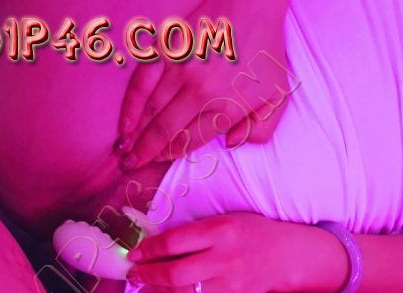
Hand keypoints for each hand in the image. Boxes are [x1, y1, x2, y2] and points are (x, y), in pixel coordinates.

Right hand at [116, 0, 291, 168]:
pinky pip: (142, 84)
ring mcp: (180, 70)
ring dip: (136, 135)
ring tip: (124, 152)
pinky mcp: (168, 50)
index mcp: (225, 108)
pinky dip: (131, 106)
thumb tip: (233, 144)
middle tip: (130, 166)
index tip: (154, 165)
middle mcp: (199, 93)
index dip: (169, 156)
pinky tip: (124, 123)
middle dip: (145, 153)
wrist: (252, 2)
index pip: (189, 141)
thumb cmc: (266, 50)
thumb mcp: (278, 97)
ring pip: (151, 111)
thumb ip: (260, 129)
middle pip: (165, 131)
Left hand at [127, 212, 290, 292]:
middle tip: (133, 274)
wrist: (284, 256)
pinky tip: (171, 287)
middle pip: (173, 273)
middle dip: (147, 274)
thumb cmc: (249, 233)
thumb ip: (191, 233)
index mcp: (221, 231)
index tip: (133, 253)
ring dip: (159, 286)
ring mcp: (229, 284)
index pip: (173, 242)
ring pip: (182, 290)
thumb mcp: (222, 221)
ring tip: (146, 280)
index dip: (148, 249)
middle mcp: (225, 259)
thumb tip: (151, 245)